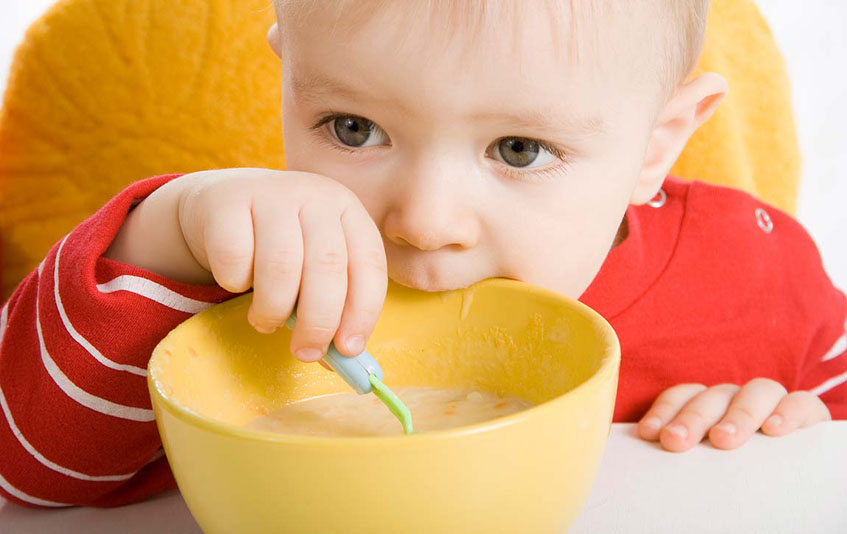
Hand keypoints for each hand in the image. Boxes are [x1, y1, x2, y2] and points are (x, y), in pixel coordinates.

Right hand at [177, 168, 386, 361]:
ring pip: (281, 266)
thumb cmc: (279, 246)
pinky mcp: (227, 201)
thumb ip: (333, 305)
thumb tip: (345, 360)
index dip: (363, 311)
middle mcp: (315, 195)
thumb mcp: (312, 266)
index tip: (349, 349)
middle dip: (319, 321)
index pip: (369, 264)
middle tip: (305, 352)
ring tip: (266, 322)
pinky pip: (235, 259)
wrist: (220, 204)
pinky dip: (235, 284)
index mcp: (348, 211)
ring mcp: (271, 193)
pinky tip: (237, 282)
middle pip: (327, 266)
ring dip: (274, 310)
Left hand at [637, 378, 831, 451]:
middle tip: (675, 441)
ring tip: (723, 439)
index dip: (665, 411)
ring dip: (737, 415)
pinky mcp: (806, 411)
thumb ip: (682, 450)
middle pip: (712, 398)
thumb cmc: (732, 464)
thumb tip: (642, 452)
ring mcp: (769, 401)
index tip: (649, 433)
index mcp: (707, 403)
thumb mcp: (704, 456)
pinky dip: (788, 412)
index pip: (682, 396)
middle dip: (691, 418)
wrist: (790, 465)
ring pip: (754, 393)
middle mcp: (735, 397)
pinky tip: (775, 429)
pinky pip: (800, 402)